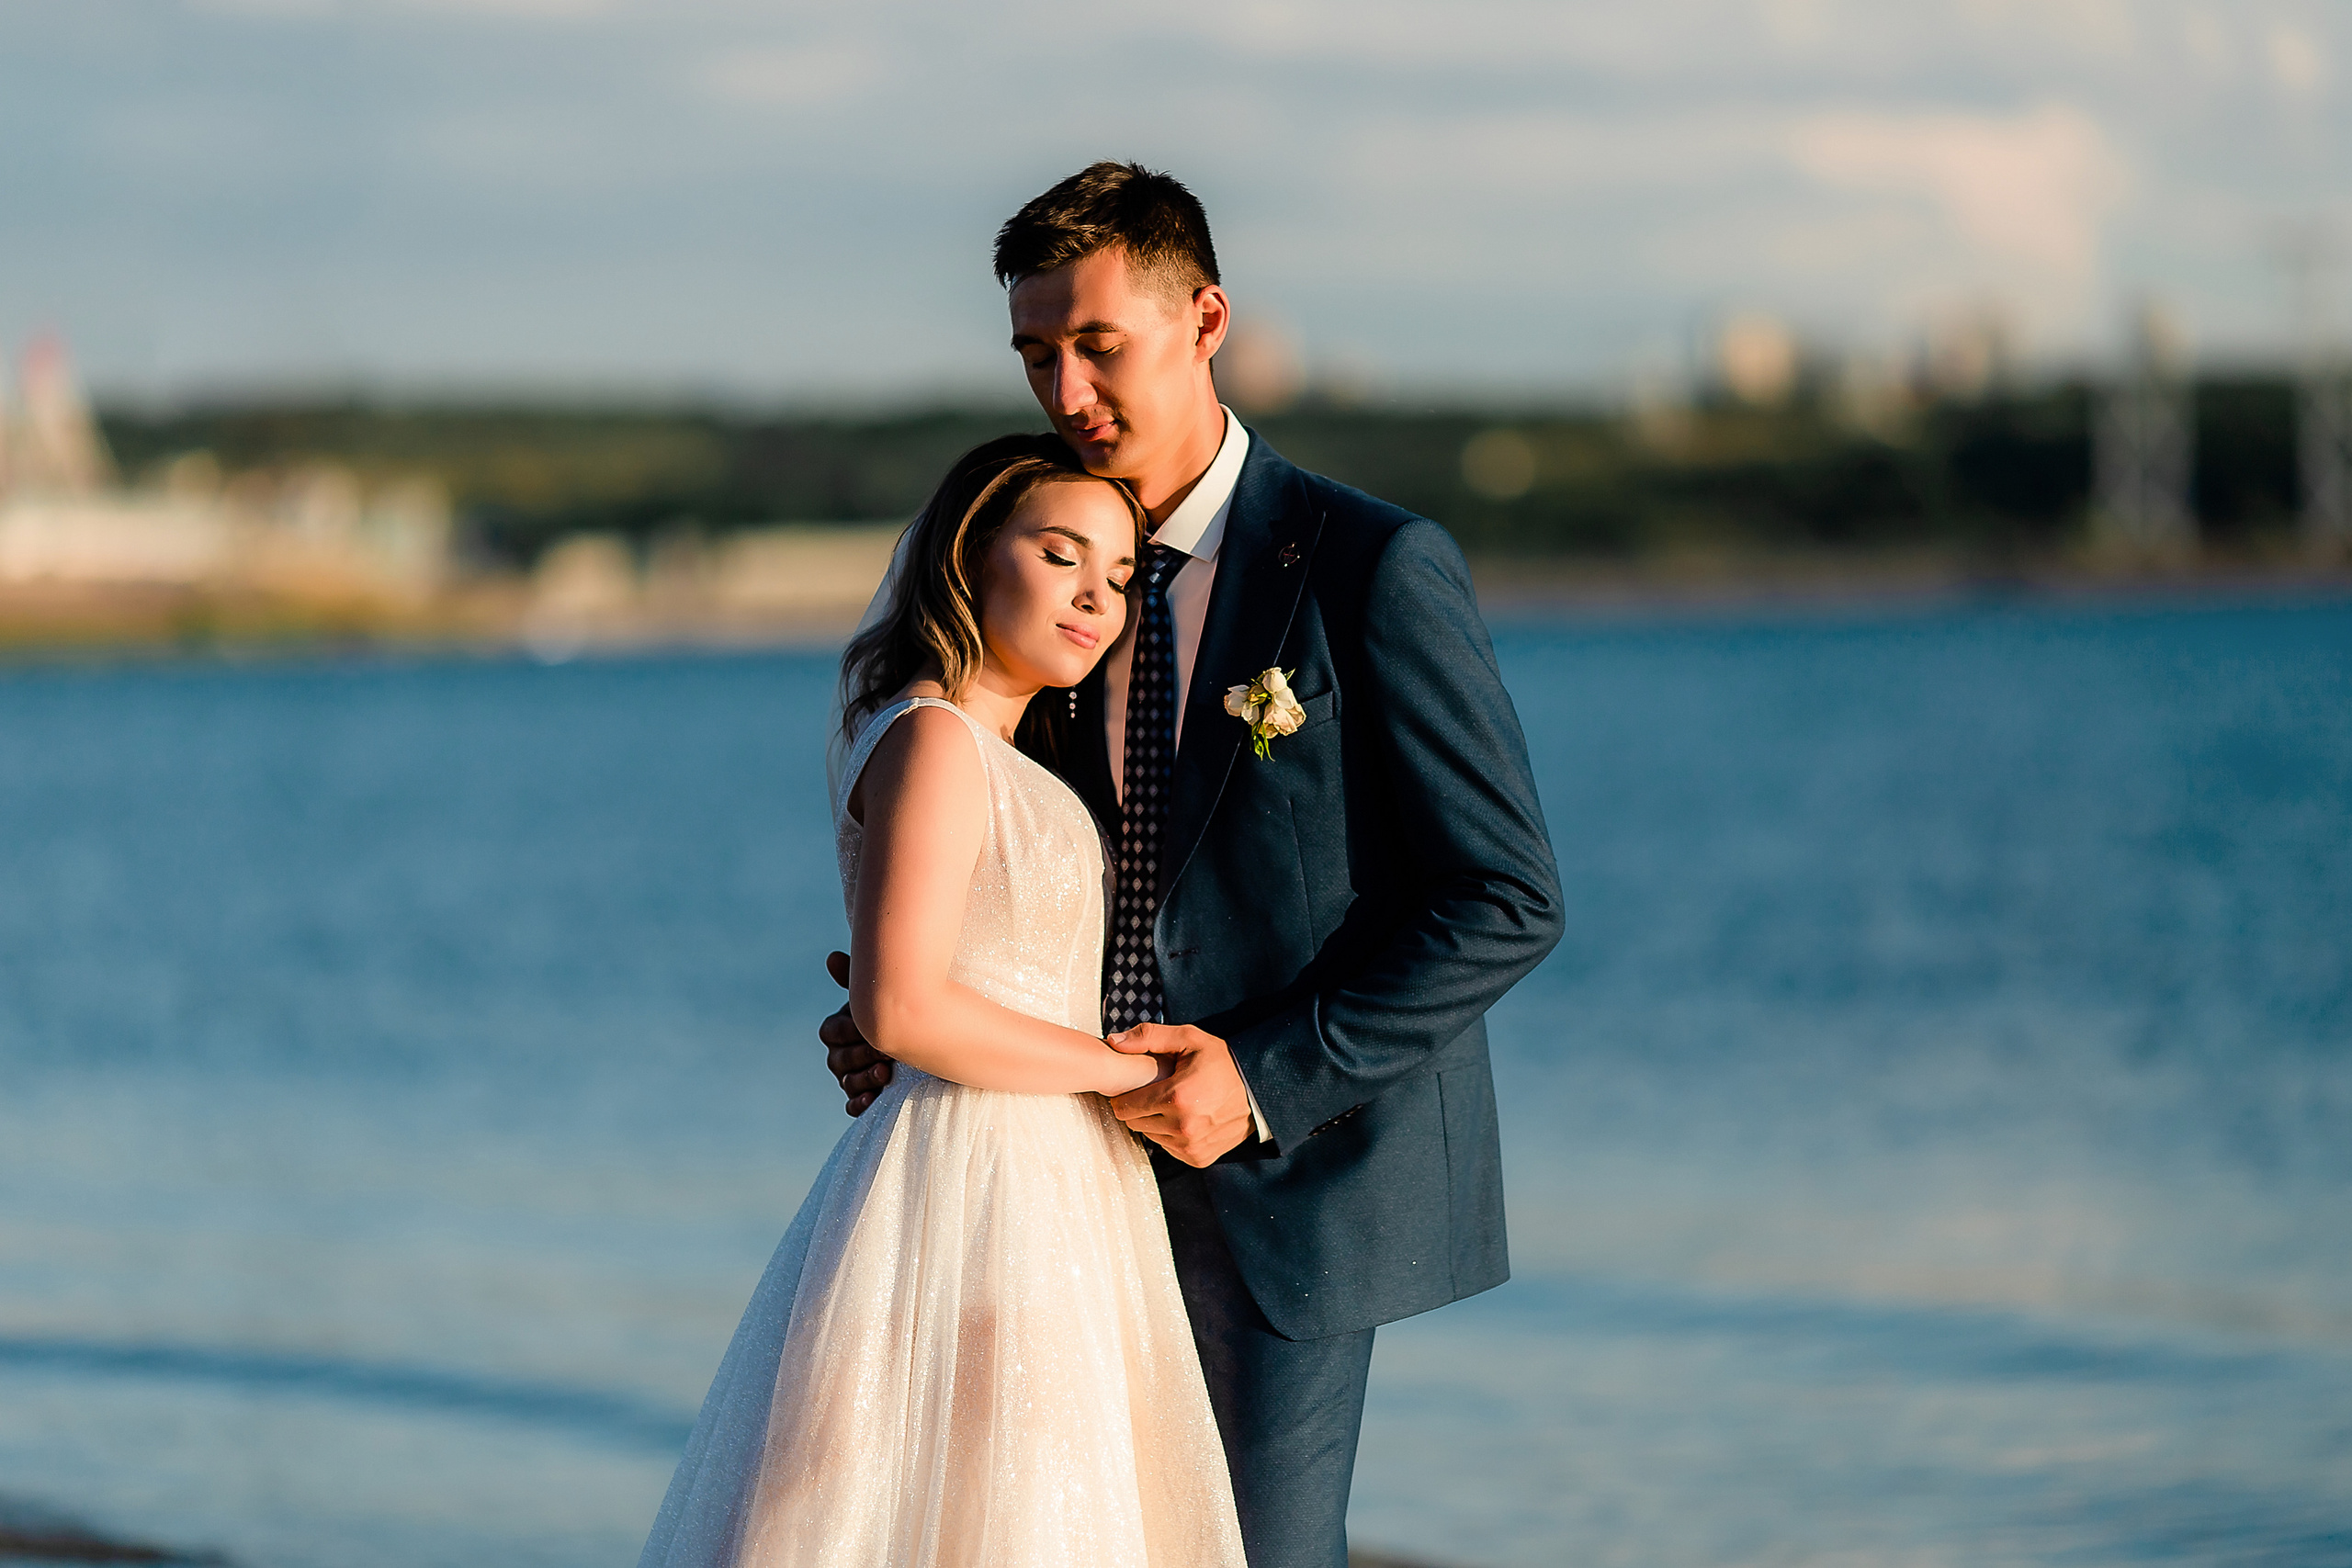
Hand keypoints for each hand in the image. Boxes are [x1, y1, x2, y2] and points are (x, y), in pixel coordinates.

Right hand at [820, 950, 894, 1115]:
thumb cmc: (902, 1012)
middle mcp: (841, 1055)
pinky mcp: (865, 1097)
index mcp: (841, 1029)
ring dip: (864, 1079)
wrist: (931, 1042)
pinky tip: (872, 1099)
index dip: (849, 1031)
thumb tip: (832, 957)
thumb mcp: (883, 994)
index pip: (832, 1032)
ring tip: (886, 1073)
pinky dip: (859, 1103)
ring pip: (846, 1082)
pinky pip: (853, 1105)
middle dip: (860, 1055)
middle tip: (884, 1052)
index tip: (870, 1028)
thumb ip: (859, 979)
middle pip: (838, 1060)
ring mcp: (851, 1078)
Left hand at [1105, 1023, 1252, 1167]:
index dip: (1125, 1095)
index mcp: (1176, 1097)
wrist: (1258, 1090)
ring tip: (1172, 1104)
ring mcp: (1191, 1146)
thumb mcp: (1189, 1038)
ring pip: (1150, 1137)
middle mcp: (1182, 1127)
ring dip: (1155, 1122)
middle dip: (1140, 1108)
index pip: (1124, 1107)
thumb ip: (1149, 1037)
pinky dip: (1170, 1136)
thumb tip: (1113, 1041)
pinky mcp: (1198, 1158)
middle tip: (1156, 1093)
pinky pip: (1168, 1149)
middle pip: (1135, 1123)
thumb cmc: (1221, 1061)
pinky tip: (1184, 1119)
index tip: (1136, 1086)